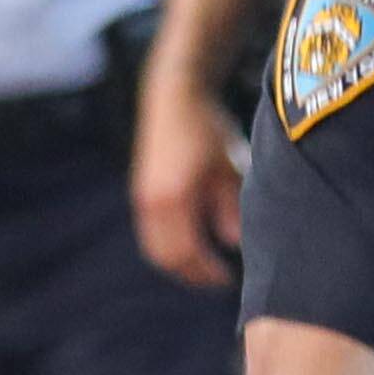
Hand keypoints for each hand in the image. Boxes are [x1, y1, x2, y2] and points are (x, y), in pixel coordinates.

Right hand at [132, 76, 242, 289]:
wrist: (174, 94)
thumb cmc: (207, 126)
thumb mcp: (228, 166)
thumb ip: (230, 206)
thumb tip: (232, 242)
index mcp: (173, 198)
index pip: (186, 253)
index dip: (206, 272)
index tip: (228, 279)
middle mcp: (150, 202)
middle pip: (165, 258)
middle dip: (190, 274)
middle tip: (216, 280)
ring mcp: (142, 198)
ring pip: (154, 249)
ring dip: (178, 263)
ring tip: (204, 266)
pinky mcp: (141, 193)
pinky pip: (151, 234)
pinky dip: (168, 247)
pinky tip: (190, 243)